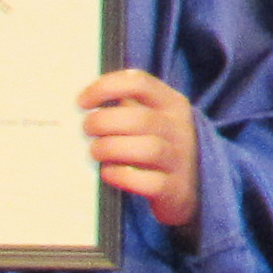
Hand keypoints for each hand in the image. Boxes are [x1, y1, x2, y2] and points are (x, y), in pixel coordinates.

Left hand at [79, 70, 202, 232]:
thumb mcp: (152, 120)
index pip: (139, 82)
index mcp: (172, 104)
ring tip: (95, 152)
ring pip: (146, 148)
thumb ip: (125, 107)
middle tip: (86, 130)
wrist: (189, 190)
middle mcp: (180, 129)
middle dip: (103, 122)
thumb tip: (83, 102)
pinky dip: (121, 176)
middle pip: (139, 118)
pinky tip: (108, 173)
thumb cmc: (157, 148)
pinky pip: (147, 181)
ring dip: (110, 149)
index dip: (105, 88)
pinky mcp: (175, 189)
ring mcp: (180, 160)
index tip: (82, 102)